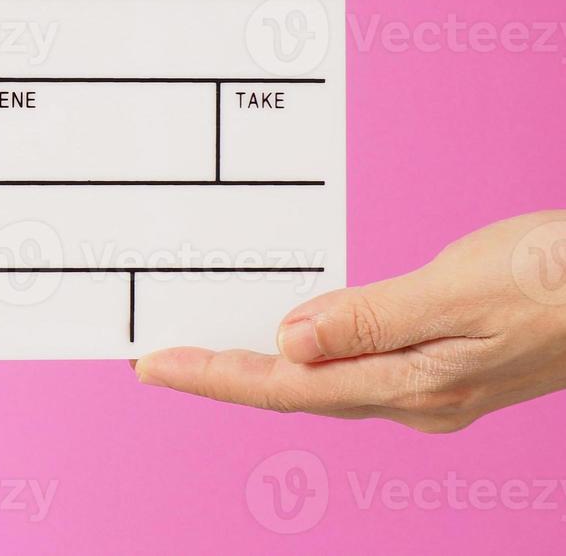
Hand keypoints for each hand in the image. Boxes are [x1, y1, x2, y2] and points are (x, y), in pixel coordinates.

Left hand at [134, 212, 565, 432]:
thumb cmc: (561, 279)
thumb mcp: (458, 289)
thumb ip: (370, 317)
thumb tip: (287, 342)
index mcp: (414, 386)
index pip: (286, 386)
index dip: (214, 375)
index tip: (153, 365)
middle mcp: (418, 399)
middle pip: (296, 389)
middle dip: (224, 374)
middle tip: (158, 360)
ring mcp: (434, 387)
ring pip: (325, 380)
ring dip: (262, 366)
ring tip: (202, 352)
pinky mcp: (448, 365)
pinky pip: (357, 365)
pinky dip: (311, 351)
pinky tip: (292, 339)